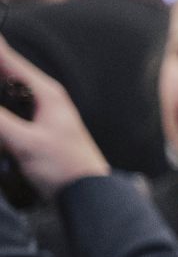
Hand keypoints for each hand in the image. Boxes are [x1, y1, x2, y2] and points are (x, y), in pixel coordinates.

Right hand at [0, 33, 108, 194]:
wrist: (90, 195)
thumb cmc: (66, 168)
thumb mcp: (25, 142)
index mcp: (47, 94)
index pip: (9, 60)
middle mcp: (46, 99)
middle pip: (6, 74)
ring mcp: (42, 114)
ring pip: (8, 93)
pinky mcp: (37, 131)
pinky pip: (12, 112)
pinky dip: (3, 109)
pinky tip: (2, 113)